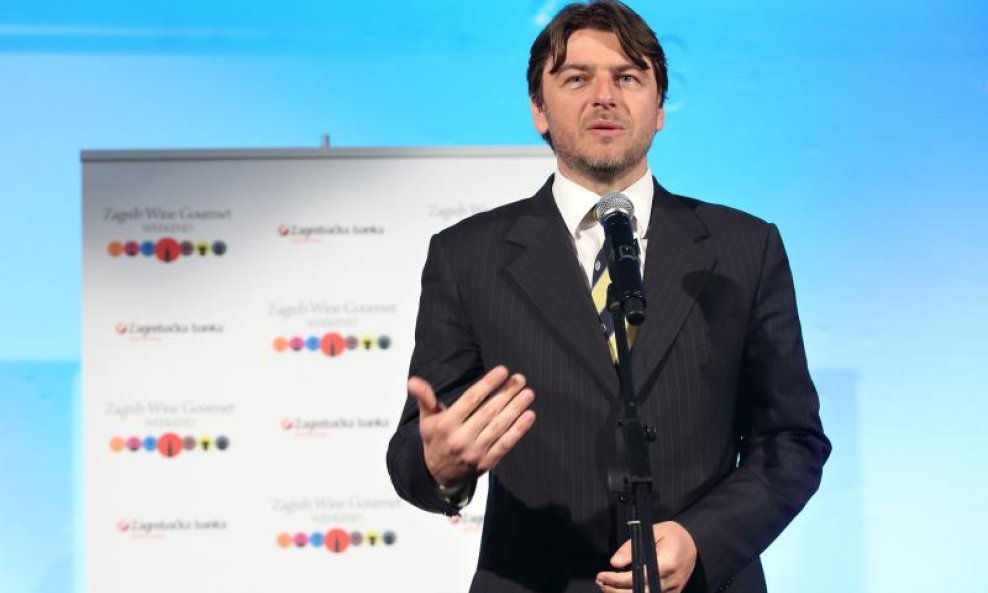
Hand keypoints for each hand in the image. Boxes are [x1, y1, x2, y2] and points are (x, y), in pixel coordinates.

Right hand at [408, 366, 536, 486]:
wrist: (437, 474)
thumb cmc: (435, 439)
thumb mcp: (426, 419)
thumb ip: (425, 398)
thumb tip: (412, 381)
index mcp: (446, 425)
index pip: (471, 399)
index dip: (488, 383)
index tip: (504, 370)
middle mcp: (460, 439)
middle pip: (488, 411)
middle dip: (506, 393)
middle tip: (521, 379)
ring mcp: (474, 452)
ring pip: (499, 427)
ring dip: (516, 409)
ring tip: (528, 394)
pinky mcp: (486, 463)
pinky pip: (505, 444)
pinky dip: (519, 430)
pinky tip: (529, 416)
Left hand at [596, 521, 696, 592]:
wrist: (693, 544)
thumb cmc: (672, 535)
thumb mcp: (652, 531)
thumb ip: (632, 547)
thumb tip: (615, 563)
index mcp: (668, 563)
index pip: (638, 577)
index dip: (617, 580)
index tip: (602, 575)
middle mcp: (671, 580)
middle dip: (615, 591)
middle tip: (600, 581)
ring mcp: (672, 590)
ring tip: (607, 587)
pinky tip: (621, 590)